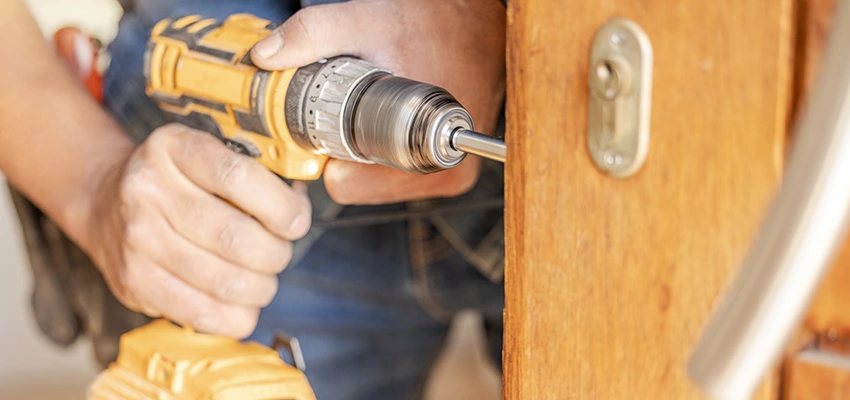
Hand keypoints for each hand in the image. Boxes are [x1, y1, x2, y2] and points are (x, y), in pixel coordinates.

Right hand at [84, 124, 310, 337]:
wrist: (105, 202)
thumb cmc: (176, 179)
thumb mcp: (207, 151)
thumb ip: (256, 171)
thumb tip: (300, 205)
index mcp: (173, 148)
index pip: (238, 177)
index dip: (281, 206)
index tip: (296, 220)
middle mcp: (148, 190)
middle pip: (236, 237)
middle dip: (276, 253)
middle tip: (280, 251)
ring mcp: (137, 240)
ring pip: (225, 281)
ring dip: (261, 287)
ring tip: (263, 277)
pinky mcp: (135, 282)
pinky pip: (203, 314)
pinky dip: (237, 315)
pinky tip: (242, 302)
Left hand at [251, 0, 505, 204]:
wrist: (486, 22)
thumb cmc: (436, 20)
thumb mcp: (368, 19)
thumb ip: (314, 34)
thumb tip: (267, 58)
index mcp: (422, 147)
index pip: (345, 183)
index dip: (323, 152)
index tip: (323, 122)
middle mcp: (443, 171)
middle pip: (360, 186)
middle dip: (345, 152)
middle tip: (353, 108)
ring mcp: (449, 173)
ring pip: (378, 184)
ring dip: (366, 152)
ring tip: (376, 109)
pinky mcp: (453, 171)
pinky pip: (399, 176)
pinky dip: (387, 152)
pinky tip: (393, 119)